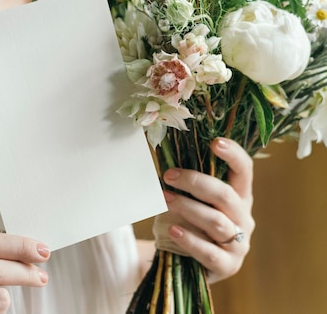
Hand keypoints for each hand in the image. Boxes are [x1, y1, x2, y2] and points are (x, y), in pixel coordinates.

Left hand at [157, 137, 254, 282]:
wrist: (188, 263)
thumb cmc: (190, 224)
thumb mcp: (193, 201)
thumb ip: (189, 184)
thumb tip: (167, 157)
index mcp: (239, 196)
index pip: (244, 170)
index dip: (233, 154)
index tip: (215, 142)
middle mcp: (243, 218)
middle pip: (225, 195)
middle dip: (195, 182)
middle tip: (168, 175)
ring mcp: (238, 244)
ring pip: (216, 221)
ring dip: (187, 207)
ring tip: (164, 199)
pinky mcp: (227, 266)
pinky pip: (208, 251)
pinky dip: (189, 239)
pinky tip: (173, 230)